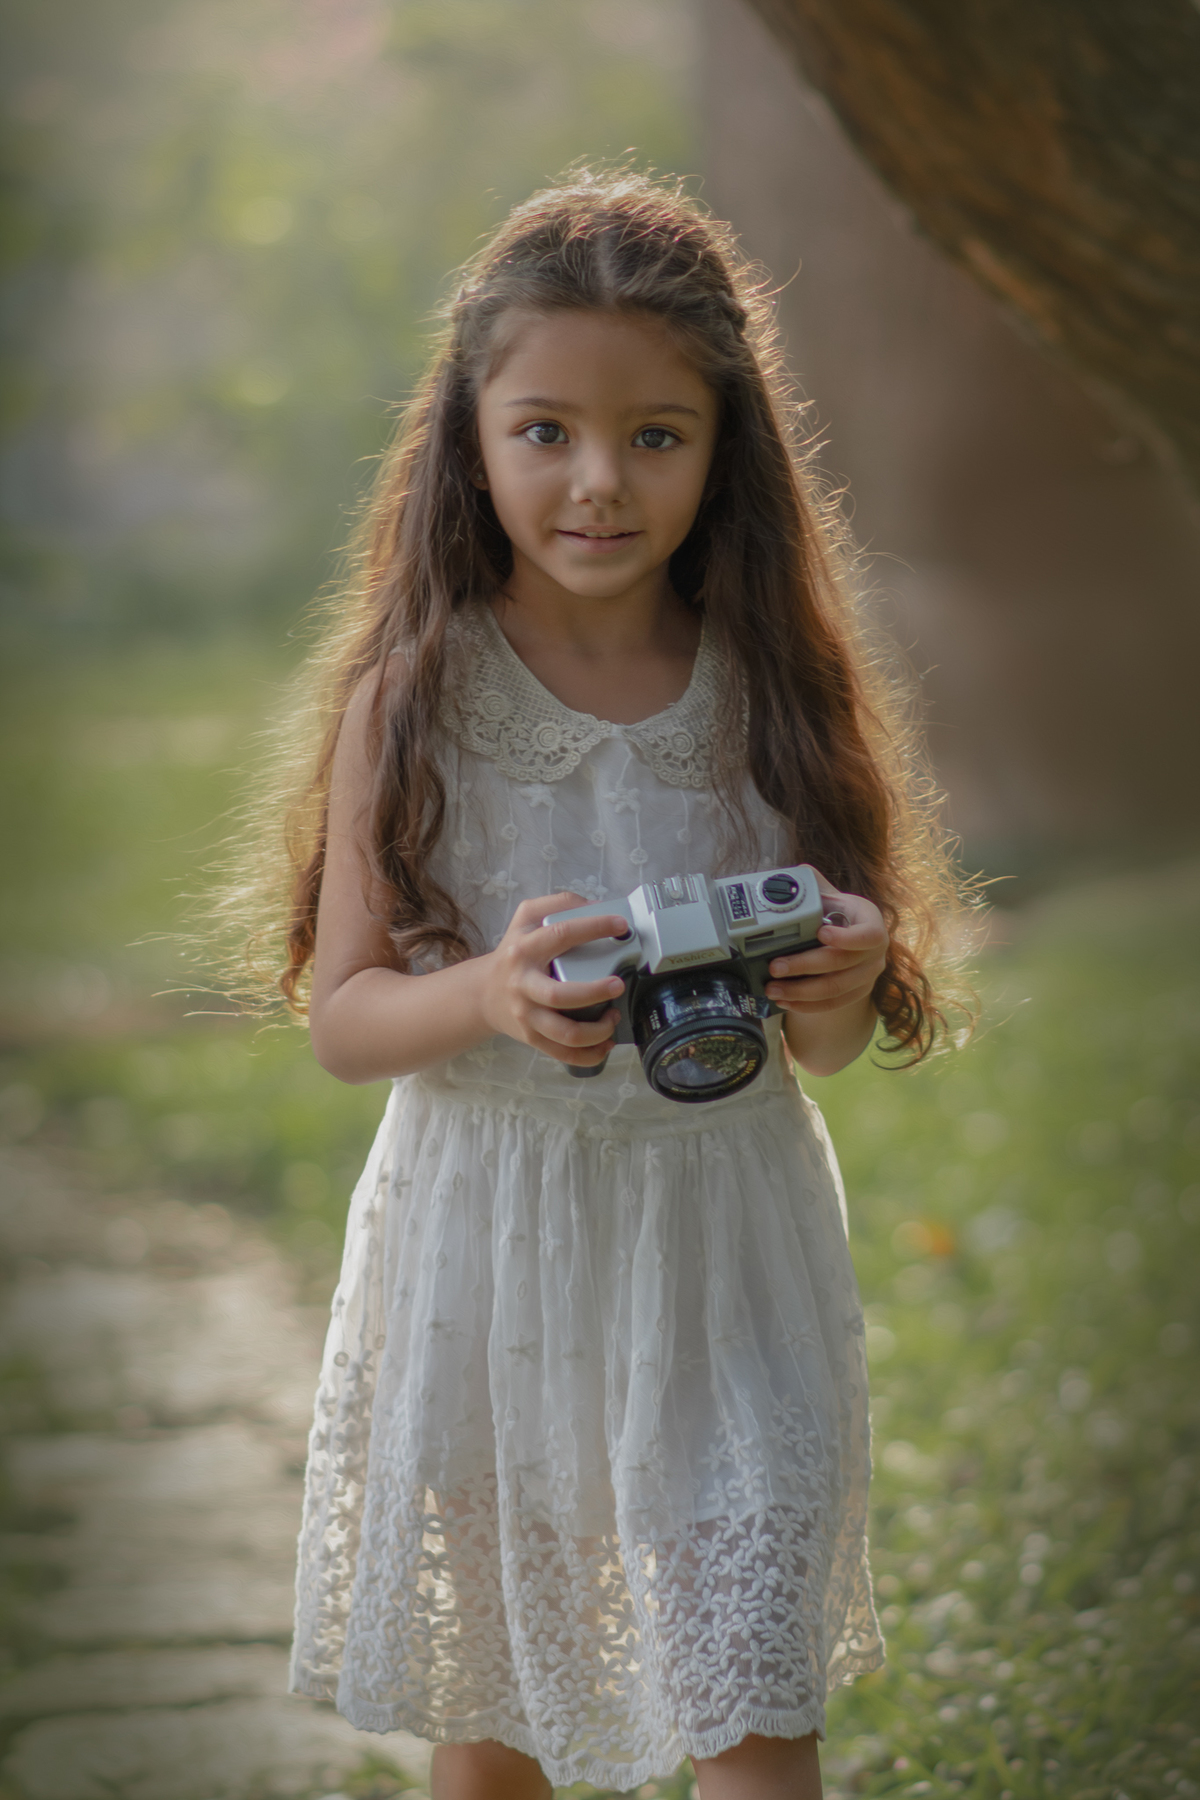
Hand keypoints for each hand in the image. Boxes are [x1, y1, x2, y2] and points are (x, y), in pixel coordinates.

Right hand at [479, 892, 628, 1066]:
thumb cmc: (514, 953)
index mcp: (524, 949)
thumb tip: (597, 906)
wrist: (483, 994)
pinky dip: (589, 1054)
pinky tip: (606, 1043)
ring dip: (596, 1030)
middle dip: (594, 992)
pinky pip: (563, 1053)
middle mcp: (523, 984)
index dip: (594, 928)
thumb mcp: (527, 918)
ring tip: (614, 1017)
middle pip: (559, 995)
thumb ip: (559, 904)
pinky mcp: (532, 1038)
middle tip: (618, 985)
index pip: (561, 934)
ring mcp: (527, 1015)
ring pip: (564, 1032)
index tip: (621, 926)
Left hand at [763, 873, 887, 1017]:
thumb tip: (794, 875)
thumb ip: (815, 885)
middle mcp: (876, 952)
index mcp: (872, 923)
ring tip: (773, 989)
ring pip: (835, 988)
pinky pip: (833, 1004)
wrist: (853, 935)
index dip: (845, 938)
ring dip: (800, 991)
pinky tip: (786, 1002)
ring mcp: (868, 975)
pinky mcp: (857, 993)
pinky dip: (808, 1005)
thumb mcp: (833, 895)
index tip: (820, 932)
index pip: (867, 935)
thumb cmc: (840, 914)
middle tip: (775, 966)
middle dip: (804, 966)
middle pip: (841, 964)